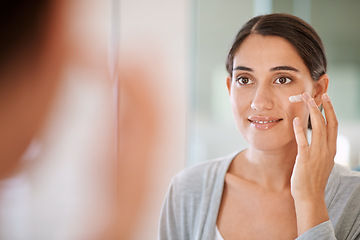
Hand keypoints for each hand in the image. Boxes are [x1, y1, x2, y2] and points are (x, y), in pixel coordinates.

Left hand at [291, 92, 337, 234]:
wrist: (310, 196)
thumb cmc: (313, 179)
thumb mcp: (321, 161)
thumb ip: (321, 148)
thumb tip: (318, 137)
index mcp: (331, 149)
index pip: (333, 125)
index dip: (330, 110)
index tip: (325, 98)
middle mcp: (327, 150)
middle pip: (327, 123)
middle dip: (322, 107)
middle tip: (316, 94)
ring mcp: (317, 154)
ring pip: (318, 129)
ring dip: (312, 112)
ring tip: (305, 100)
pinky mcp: (305, 159)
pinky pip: (303, 141)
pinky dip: (300, 129)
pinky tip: (296, 119)